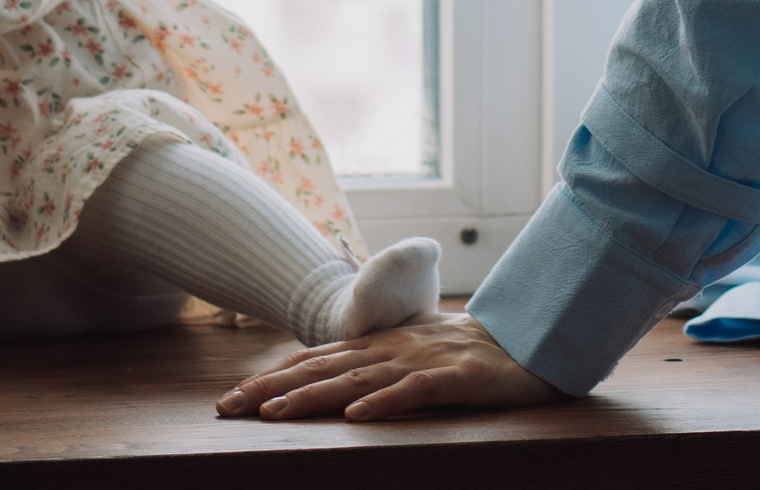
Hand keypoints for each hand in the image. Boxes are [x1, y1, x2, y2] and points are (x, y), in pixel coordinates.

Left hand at [215, 312, 559, 422]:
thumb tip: (333, 388)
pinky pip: (416, 391)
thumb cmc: (470, 354)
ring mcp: (424, 361)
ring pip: (358, 380)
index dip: (271, 377)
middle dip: (272, 388)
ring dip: (313, 397)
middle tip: (227, 407)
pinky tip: (357, 418)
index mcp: (380, 345)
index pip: (314, 359)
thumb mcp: (414, 354)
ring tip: (274, 414)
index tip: (230, 398)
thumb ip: (375, 363)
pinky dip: (385, 403)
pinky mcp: (457, 378)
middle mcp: (393, 349)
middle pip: (323, 369)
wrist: (532, 342)